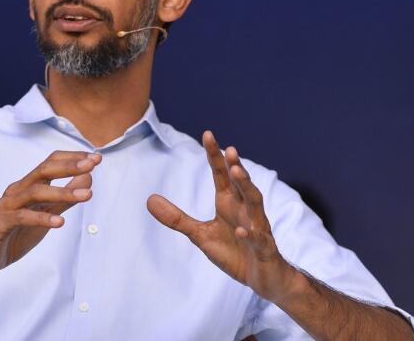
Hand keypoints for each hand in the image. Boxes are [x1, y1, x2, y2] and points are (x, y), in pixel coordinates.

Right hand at [0, 150, 99, 282]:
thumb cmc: (13, 234)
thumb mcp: (44, 215)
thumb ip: (64, 199)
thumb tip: (87, 178)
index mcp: (27, 187)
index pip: (49, 163)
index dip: (72, 159)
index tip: (95, 158)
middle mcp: (16, 191)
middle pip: (42, 171)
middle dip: (68, 166)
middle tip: (92, 164)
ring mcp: (6, 207)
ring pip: (34, 192)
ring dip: (61, 192)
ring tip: (86, 195)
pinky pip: (21, 217)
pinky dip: (41, 218)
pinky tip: (59, 223)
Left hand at [147, 131, 296, 301]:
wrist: (263, 278)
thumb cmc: (234, 252)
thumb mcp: (201, 235)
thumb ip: (177, 218)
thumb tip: (149, 199)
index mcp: (229, 204)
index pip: (222, 175)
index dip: (215, 156)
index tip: (207, 134)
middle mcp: (245, 211)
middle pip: (242, 184)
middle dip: (236, 167)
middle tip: (230, 149)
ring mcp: (257, 229)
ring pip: (255, 204)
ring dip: (247, 187)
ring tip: (238, 171)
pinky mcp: (264, 250)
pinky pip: (259, 240)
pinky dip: (251, 235)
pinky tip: (242, 231)